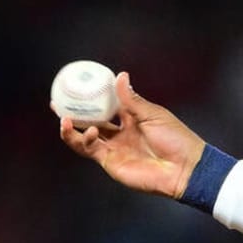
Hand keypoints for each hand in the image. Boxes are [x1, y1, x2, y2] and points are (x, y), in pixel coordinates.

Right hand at [57, 72, 205, 199]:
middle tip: (57, 102)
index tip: (74, 86)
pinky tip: (92, 131)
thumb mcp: (152, 114)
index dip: (90, 98)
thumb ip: (132, 99)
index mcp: (131, 120)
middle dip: (72, 113)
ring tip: (66, 119)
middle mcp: (120, 134)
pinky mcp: (111, 162)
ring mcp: (114, 149)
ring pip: (84, 138)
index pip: (106, 106)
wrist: (185, 167)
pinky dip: (84, 140)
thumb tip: (120, 75)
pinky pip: (90, 150)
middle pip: (90, 122)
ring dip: (72, 129)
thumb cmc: (176, 140)